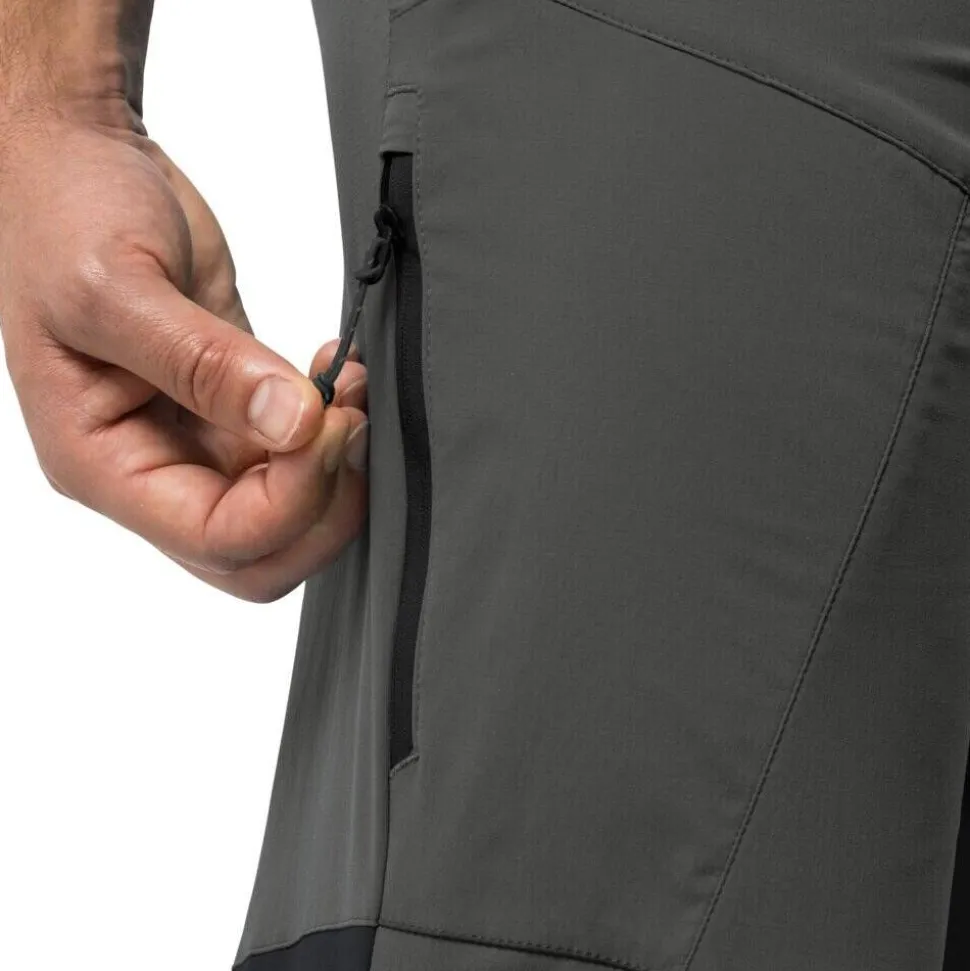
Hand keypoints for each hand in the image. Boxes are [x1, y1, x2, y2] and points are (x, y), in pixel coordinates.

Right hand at [0, 115, 369, 601]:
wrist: (79, 162)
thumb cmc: (62, 213)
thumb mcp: (116, 286)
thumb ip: (206, 363)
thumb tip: (294, 423)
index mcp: (103, 463)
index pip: (218, 538)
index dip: (290, 500)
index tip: (327, 422)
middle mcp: (151, 468)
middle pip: (259, 552)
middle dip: (323, 505)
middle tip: (349, 423)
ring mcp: (197, 441)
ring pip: (288, 509)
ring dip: (336, 462)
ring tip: (351, 386)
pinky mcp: (234, 407)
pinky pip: (297, 452)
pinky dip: (333, 426)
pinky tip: (342, 374)